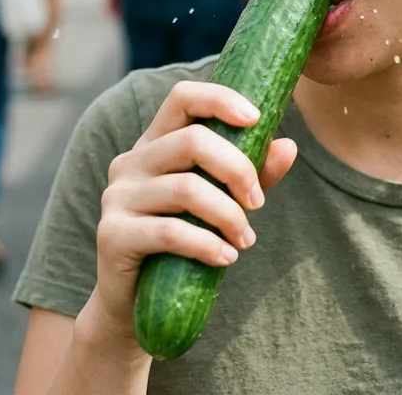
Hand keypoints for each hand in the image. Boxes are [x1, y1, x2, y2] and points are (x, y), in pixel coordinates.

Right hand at [84, 81, 297, 351]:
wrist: (136, 304)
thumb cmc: (184, 242)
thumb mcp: (223, 201)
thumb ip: (253, 173)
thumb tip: (289, 146)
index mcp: (156, 142)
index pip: (183, 97)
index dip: (220, 100)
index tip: (257, 118)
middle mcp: (131, 161)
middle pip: (192, 140)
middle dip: (238, 169)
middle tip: (258, 202)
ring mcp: (117, 196)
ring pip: (186, 188)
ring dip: (228, 215)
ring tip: (245, 239)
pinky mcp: (112, 234)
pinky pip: (170, 232)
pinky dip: (207, 244)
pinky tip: (226, 257)